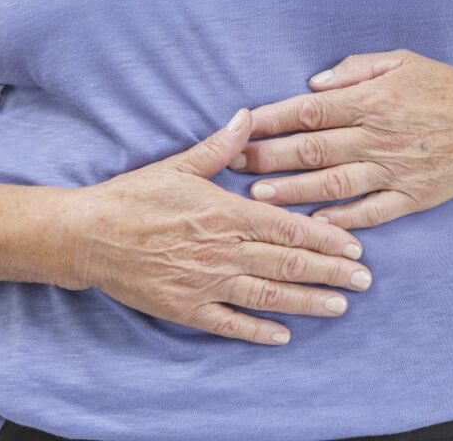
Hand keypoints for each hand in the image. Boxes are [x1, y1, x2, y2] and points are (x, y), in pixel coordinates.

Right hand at [62, 109, 371, 345]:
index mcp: (225, 213)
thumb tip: (248, 116)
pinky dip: (258, 331)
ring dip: (307, 303)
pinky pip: (229, 323)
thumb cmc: (135, 196)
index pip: (288, 229)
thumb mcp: (178, 164)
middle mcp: (222, 250)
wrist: (88, 235)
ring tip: (339, 307)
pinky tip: (284, 336)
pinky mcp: (186, 308)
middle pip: (287, 265)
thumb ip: (220, 146)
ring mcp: (205, 283)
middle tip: (364, 281)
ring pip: (267, 296)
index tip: (354, 247)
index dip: (325, 240)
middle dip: (330, 274)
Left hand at [229, 50, 452, 228]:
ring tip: (259, 196)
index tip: (242, 127)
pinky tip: (314, 224)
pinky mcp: (412, 196)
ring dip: (294, 190)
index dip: (273, 120)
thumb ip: (354, 71)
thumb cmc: (443, 86)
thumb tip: (312, 86)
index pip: (310, 111)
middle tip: (234, 165)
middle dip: (270, 157)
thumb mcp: (400, 61)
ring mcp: (395, 169)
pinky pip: (372, 211)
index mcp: (372, 101)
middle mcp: (379, 137)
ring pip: (335, 183)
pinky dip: (343, 218)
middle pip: (313, 149)